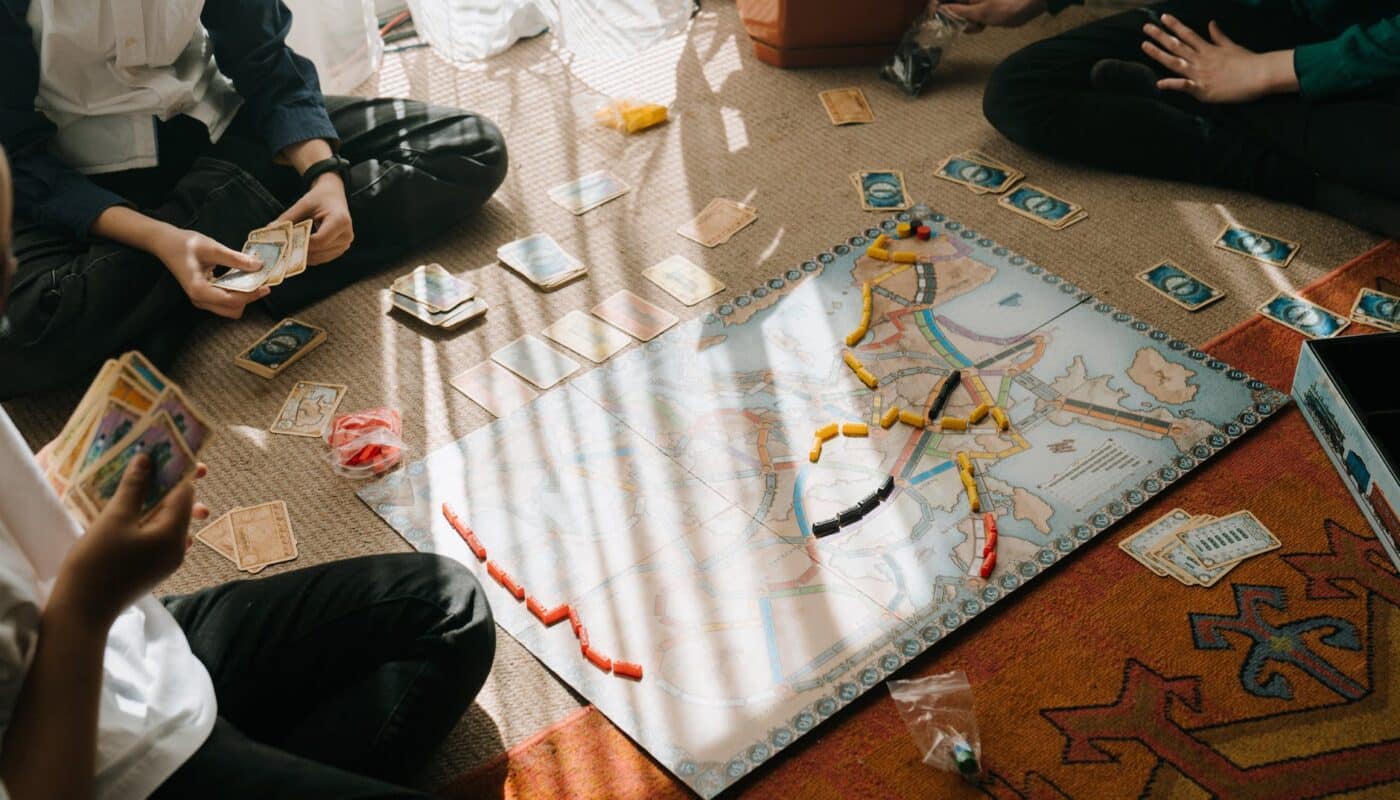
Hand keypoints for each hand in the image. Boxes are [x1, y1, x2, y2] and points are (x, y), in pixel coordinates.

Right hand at [53, 456, 209, 625]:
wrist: (82, 612)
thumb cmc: (97, 563)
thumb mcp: (114, 519)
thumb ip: (134, 488)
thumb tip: (147, 459)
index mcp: (174, 535)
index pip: (185, 494)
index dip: (177, 471)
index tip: (166, 452)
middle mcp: (178, 549)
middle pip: (179, 508)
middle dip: (167, 485)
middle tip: (152, 463)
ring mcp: (166, 561)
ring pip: (167, 523)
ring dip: (156, 502)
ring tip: (141, 483)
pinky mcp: (151, 569)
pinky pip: (157, 537)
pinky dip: (148, 521)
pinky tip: (132, 512)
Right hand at [153, 227, 269, 318]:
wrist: (165, 243)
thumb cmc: (185, 244)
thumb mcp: (211, 247)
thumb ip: (235, 259)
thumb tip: (258, 266)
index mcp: (199, 290)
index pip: (232, 301)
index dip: (252, 295)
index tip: (266, 286)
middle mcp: (200, 300)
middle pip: (233, 310)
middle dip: (248, 298)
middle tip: (260, 282)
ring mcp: (202, 299)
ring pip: (230, 308)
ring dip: (244, 296)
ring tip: (253, 279)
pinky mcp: (204, 295)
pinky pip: (225, 301)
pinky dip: (237, 293)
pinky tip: (243, 278)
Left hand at [276, 173, 352, 265]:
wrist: (333, 196)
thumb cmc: (319, 198)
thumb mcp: (303, 205)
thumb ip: (288, 218)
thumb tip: (269, 230)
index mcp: (340, 221)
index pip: (319, 241)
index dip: (301, 244)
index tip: (284, 242)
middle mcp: (346, 235)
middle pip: (319, 252)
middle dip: (299, 250)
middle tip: (281, 249)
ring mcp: (345, 244)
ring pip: (320, 258)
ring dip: (303, 255)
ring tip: (288, 249)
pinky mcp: (340, 249)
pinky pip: (322, 258)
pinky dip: (309, 256)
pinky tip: (298, 249)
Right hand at [941, 0, 1046, 31]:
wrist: (1033, 2)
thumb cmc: (1007, 6)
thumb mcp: (980, 13)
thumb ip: (957, 11)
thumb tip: (940, 10)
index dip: (936, 6)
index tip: (936, 19)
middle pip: (951, 3)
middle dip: (953, 17)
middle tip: (966, 27)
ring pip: (961, 9)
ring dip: (965, 20)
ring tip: (979, 27)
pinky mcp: (984, 3)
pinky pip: (972, 11)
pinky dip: (975, 19)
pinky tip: (984, 25)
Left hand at [1143, 15, 1298, 102]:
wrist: (1261, 75)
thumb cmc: (1249, 62)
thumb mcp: (1232, 46)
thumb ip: (1218, 36)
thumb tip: (1211, 23)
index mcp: (1208, 49)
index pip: (1188, 34)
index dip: (1174, 26)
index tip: (1163, 17)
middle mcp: (1201, 60)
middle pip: (1177, 46)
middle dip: (1160, 36)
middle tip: (1146, 27)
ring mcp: (1200, 74)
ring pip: (1176, 62)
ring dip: (1159, 54)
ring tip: (1145, 45)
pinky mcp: (1203, 90)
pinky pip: (1185, 86)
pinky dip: (1172, 85)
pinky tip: (1159, 83)